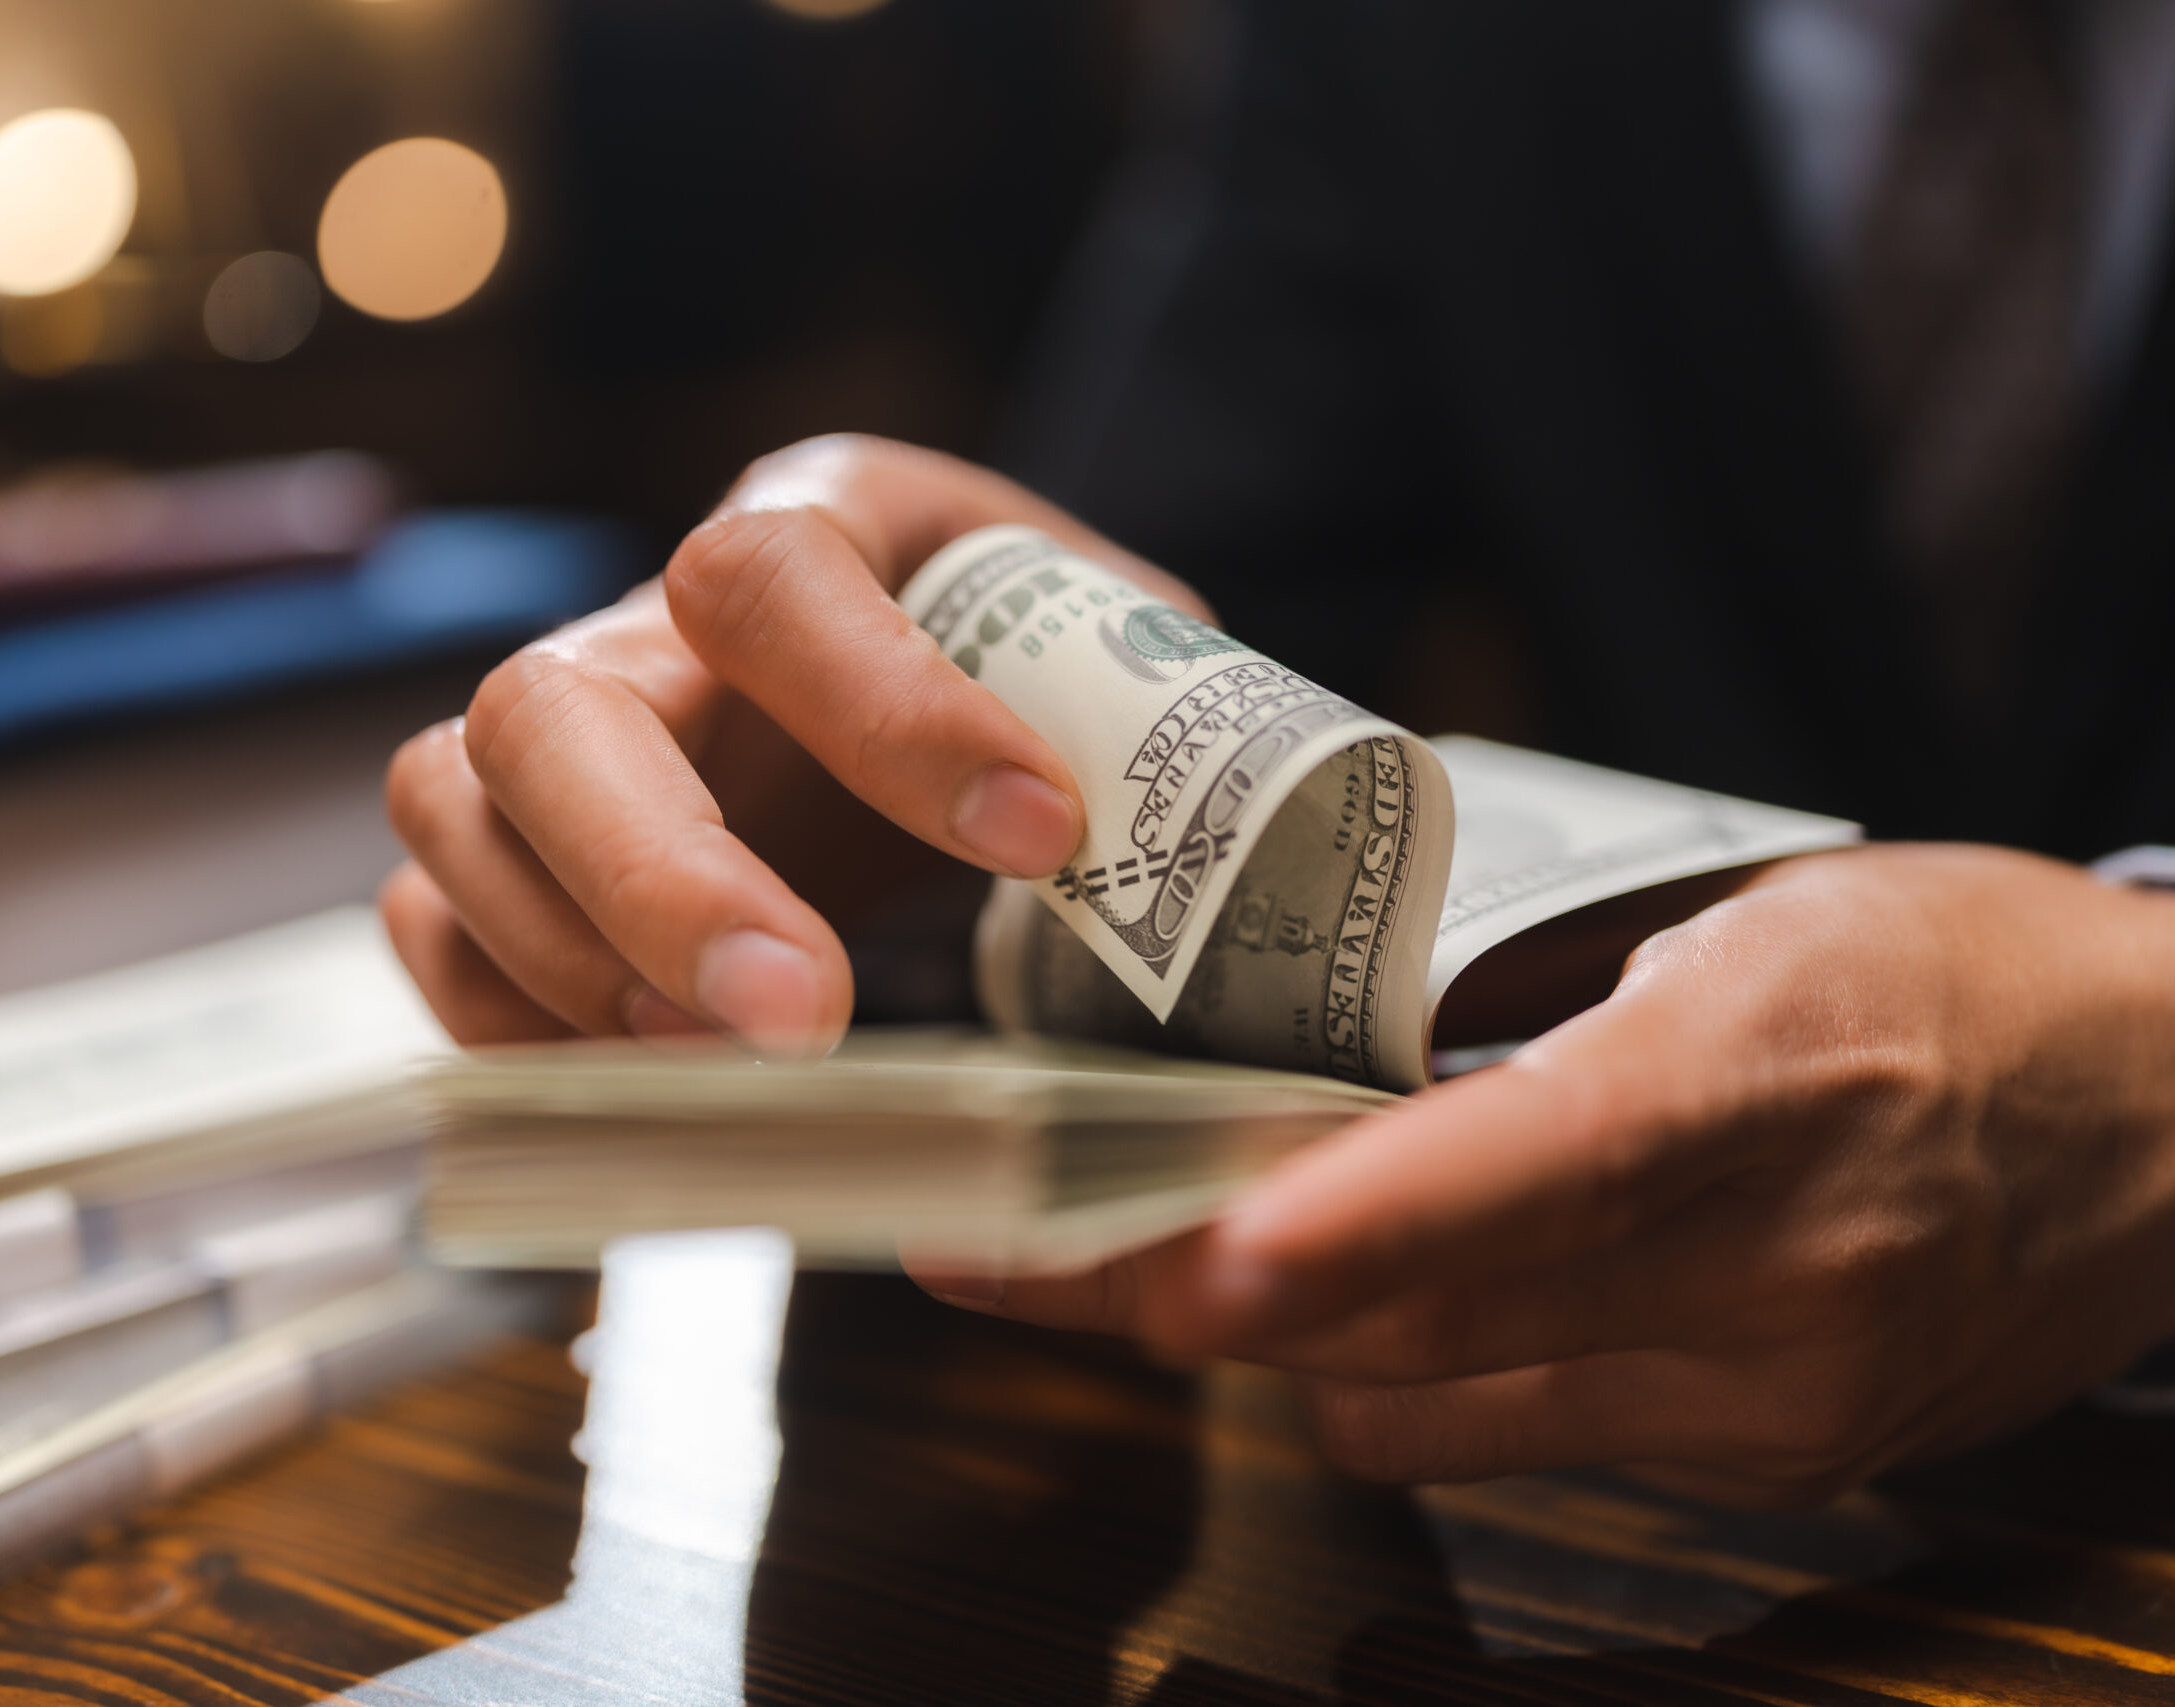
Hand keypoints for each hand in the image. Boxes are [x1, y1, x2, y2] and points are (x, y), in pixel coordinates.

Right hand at [381, 434, 1204, 1051]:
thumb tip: (1249, 872)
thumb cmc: (1023, 674)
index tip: (1039, 842)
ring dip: (571, 956)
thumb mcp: (1110, 653)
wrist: (918, 691)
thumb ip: (1154, 718)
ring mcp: (555, 735)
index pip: (773, 571)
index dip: (887, 708)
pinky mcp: (504, 850)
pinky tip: (639, 1081)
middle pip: (551, 707)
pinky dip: (509, 1015)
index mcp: (813, 520)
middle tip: (798, 1016)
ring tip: (720, 1063)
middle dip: (663, 875)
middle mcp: (648, 620)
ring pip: (453, 810)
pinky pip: (432, 924)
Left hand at [915, 845, 2174, 1504]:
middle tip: (1003, 1252)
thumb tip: (1317, 1050)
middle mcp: (1765, 1273)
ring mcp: (1768, 1397)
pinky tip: (1370, 1306)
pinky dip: (1411, 1379)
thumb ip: (1546, 1012)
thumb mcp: (1749, 918)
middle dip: (1185, 1296)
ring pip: (1435, 1409)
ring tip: (1157, 1257)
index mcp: (1758, 1079)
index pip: (1534, 1174)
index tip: (1196, 1254)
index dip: (1357, 1227)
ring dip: (1282, 1344)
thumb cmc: (1955, 969)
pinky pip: (1516, 1443)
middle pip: (1425, 1323)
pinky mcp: (1773, 1463)